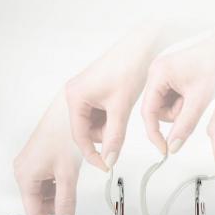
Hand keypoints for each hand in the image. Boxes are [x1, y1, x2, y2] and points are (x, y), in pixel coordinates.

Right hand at [13, 91, 81, 214]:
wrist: (67, 111)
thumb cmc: (62, 134)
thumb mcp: (67, 174)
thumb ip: (66, 202)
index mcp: (25, 176)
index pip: (34, 212)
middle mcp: (23, 170)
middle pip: (37, 202)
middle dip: (55, 209)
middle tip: (72, 213)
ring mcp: (29, 163)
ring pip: (42, 191)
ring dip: (56, 197)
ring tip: (72, 192)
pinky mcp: (37, 158)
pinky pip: (44, 179)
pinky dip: (56, 184)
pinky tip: (68, 180)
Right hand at [66, 28, 164, 169]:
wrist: (140, 49)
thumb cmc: (128, 68)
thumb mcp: (121, 108)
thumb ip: (115, 137)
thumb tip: (110, 159)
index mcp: (75, 97)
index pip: (79, 136)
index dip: (93, 153)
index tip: (105, 165)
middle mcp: (75, 94)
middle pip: (86, 130)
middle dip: (105, 133)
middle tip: (120, 124)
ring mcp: (83, 92)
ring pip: (93, 123)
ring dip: (109, 125)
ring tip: (122, 111)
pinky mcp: (93, 91)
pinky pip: (98, 113)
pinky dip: (110, 116)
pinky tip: (120, 106)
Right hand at [142, 21, 214, 154]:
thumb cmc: (214, 65)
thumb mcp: (199, 100)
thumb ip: (184, 125)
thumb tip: (173, 146)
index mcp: (157, 74)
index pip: (148, 112)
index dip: (155, 133)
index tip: (164, 148)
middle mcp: (155, 72)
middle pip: (156, 110)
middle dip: (175, 114)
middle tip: (192, 105)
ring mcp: (161, 74)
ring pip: (163, 106)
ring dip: (180, 109)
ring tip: (195, 96)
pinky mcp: (168, 76)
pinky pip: (170, 99)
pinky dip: (182, 102)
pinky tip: (194, 93)